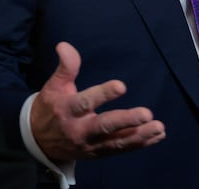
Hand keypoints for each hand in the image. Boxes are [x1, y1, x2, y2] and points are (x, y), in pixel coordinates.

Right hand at [30, 42, 165, 160]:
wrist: (39, 142)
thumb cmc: (50, 107)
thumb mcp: (54, 85)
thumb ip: (65, 67)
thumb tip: (65, 45)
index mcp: (68, 110)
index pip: (86, 102)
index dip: (103, 94)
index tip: (121, 86)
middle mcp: (80, 130)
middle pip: (105, 126)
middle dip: (127, 121)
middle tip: (146, 114)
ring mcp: (91, 144)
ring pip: (117, 141)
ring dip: (139, 135)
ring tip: (159, 127)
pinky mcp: (99, 153)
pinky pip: (121, 149)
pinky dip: (140, 144)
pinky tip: (157, 136)